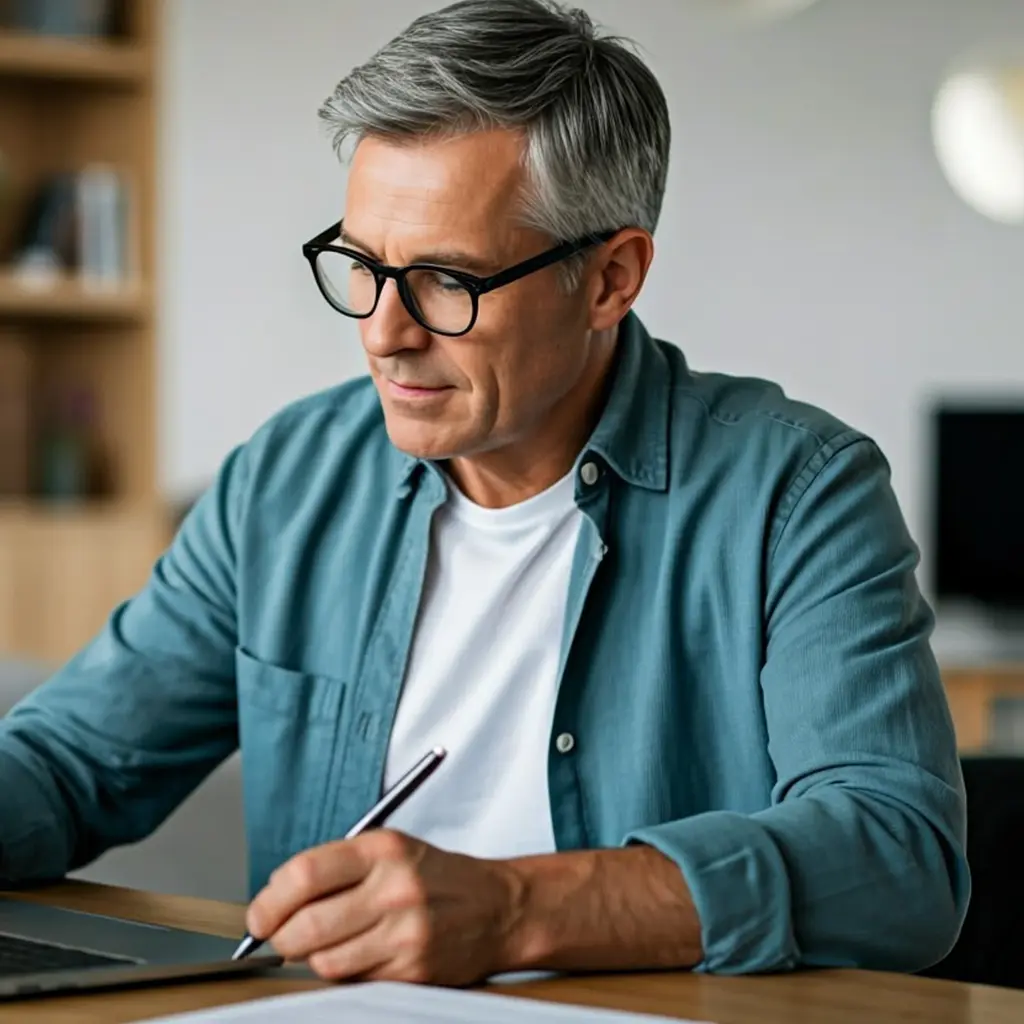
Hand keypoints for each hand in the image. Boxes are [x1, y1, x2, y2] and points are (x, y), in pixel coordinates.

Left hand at [245, 829, 524, 984]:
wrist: (499, 907)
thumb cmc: (435, 876)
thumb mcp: (391, 850)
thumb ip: (335, 868)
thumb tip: (274, 899)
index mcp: (383, 850)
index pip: (305, 875)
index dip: (269, 900)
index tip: (260, 914)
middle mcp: (394, 889)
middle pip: (306, 926)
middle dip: (280, 937)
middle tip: (278, 936)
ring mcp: (405, 934)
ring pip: (325, 961)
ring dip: (313, 958)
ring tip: (325, 942)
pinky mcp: (413, 972)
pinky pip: (353, 981)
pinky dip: (344, 972)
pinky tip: (358, 953)